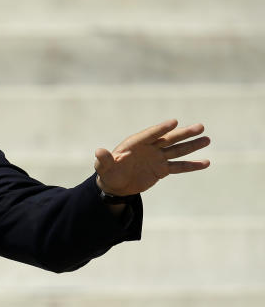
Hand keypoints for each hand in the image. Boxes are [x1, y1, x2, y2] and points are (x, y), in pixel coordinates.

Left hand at [94, 119, 209, 195]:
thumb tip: (98, 151)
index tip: (174, 122)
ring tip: (207, 139)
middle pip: (168, 139)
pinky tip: (206, 162)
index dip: (161, 129)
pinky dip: (191, 165)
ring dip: (192, 146)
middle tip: (200, 126)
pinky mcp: (162, 169)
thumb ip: (104, 159)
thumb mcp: (104, 168)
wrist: (116, 185)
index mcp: (135, 144)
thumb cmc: (108, 173)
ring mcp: (157, 158)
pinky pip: (179, 167)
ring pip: (177, 150)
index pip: (150, 134)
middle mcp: (149, 148)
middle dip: (183, 134)